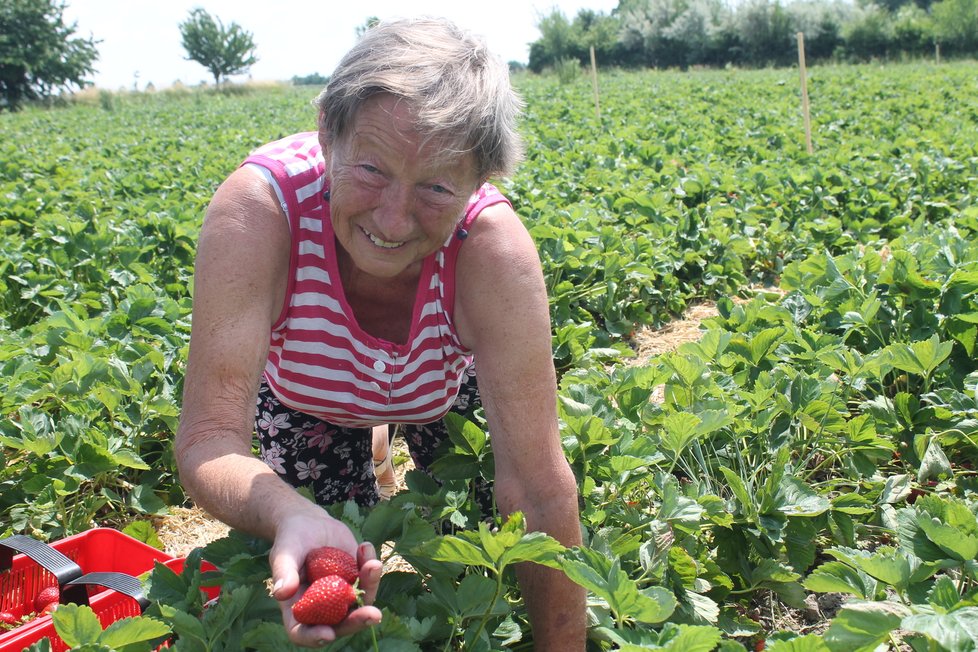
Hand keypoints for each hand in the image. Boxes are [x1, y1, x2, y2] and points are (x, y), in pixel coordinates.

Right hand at [269, 514, 382, 646]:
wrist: (309, 523)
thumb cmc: (290, 541)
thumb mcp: (284, 553)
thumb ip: (284, 572)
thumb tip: (282, 593)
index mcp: (297, 608)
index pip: (302, 633)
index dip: (314, 638)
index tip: (328, 634)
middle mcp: (322, 607)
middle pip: (340, 624)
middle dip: (357, 621)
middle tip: (373, 614)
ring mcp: (342, 595)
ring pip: (361, 602)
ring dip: (371, 587)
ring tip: (373, 565)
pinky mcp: (356, 579)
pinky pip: (369, 580)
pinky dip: (371, 567)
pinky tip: (364, 547)